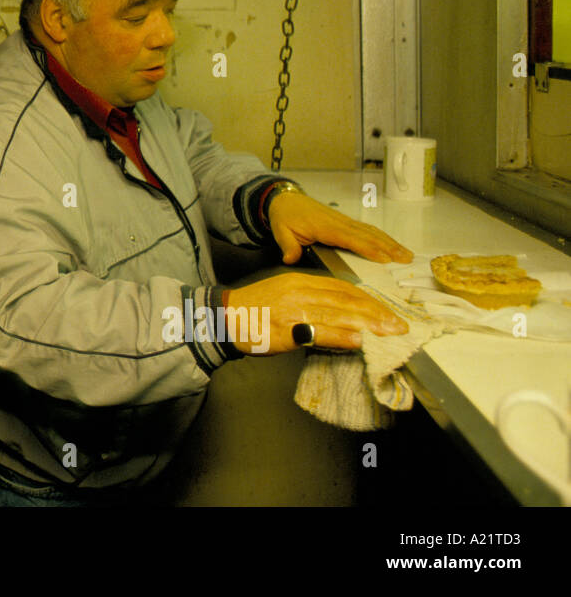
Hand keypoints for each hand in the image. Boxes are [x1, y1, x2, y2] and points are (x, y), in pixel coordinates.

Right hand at [226, 272, 408, 353]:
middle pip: (345, 300)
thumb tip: (339, 315)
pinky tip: (357, 341)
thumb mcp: (284, 294)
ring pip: (337, 314)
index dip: (368, 300)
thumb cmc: (254, 309)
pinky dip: (340, 336)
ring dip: (366, 324)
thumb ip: (311, 301)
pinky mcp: (285, 329)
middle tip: (399, 325)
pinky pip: (317, 332)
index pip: (343, 288)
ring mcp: (293, 309)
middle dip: (376, 313)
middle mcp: (300, 291)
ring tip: (388, 333)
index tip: (388, 312)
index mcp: (300, 281)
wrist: (223, 316)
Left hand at [268, 191, 412, 264]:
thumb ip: (288, 246)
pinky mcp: (346, 222)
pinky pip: (367, 230)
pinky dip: (382, 237)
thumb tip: (290, 259)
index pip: (350, 239)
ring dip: (390, 243)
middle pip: (368, 236)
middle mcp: (339, 222)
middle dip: (389, 247)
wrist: (285, 199)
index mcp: (325, 226)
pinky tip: (393, 245)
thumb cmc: (285, 216)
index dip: (368, 248)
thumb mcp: (281, 231)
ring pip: (372, 232)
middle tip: (406, 259)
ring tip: (407, 254)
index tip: (384, 258)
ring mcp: (344, 221)